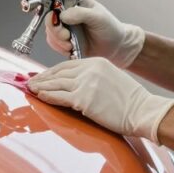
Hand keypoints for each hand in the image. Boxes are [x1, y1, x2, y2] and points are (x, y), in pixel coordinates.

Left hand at [27, 57, 173, 144]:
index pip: (67, 66)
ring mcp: (85, 84)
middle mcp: (89, 69)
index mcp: (96, 62)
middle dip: (43, 78)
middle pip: (59, 73)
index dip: (52, 72)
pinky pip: (60, 97)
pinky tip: (40, 97)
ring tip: (31, 89)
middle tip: (31, 82)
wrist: (142, 110)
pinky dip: (47, 96)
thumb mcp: (111, 78)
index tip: (42, 76)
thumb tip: (75, 84)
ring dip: (41, 87)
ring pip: (56, 84)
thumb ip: (93, 77)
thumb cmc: (129, 99)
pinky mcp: (83, 99)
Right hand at [45, 0, 144, 67]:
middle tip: (66, 36)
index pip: (55, 5)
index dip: (53, 14)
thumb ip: (80, 14)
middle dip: (55, 31)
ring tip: (71, 45)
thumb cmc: (110, 28)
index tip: (59, 22)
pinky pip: (55, 45)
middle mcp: (68, 16)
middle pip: (50, 21)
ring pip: (51, 34)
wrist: (117, 47)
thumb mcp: (98, 16)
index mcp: (74, 5)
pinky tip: (71, 49)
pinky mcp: (66, 43)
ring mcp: (66, 30)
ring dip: (58, 41)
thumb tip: (62, 15)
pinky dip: (60, 48)